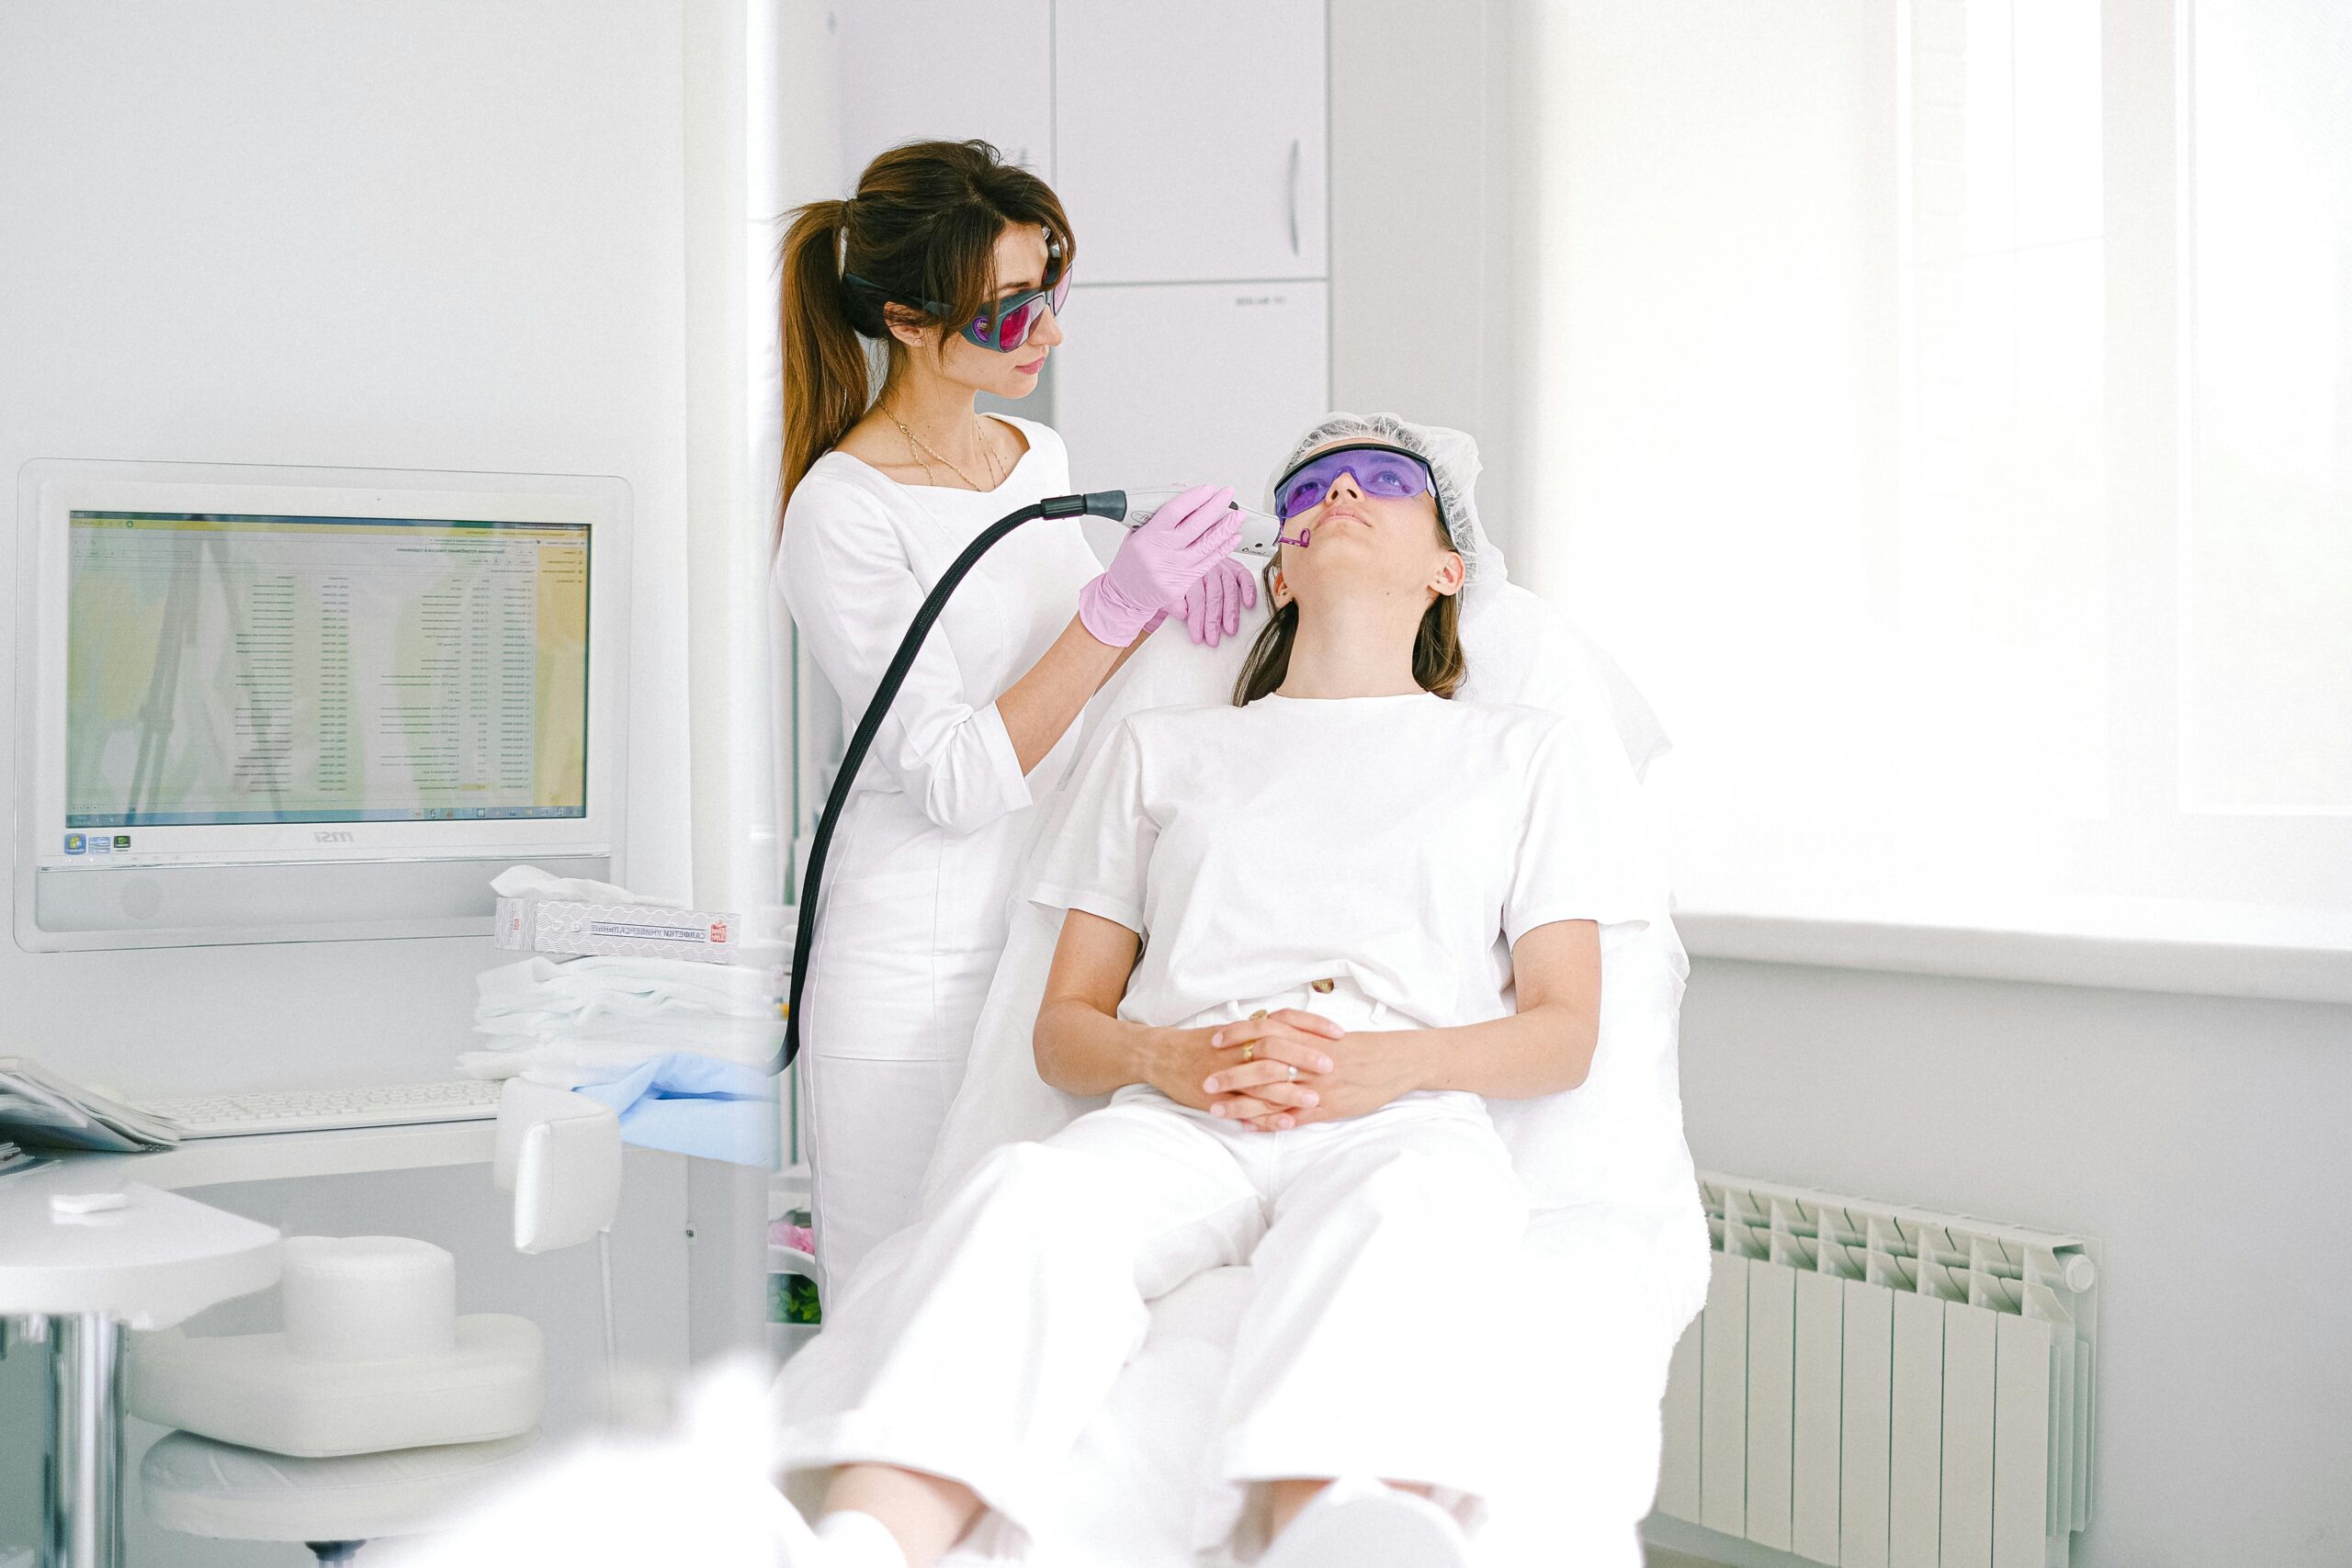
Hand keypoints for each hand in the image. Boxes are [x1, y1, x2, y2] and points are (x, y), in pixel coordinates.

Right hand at [1076, 484, 1241, 645]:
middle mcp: (1162, 553)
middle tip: (1228, 495)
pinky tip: (1233, 537)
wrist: (1124, 596)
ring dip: (1225, 528)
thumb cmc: (1130, 563)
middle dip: (1215, 507)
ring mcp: (1174, 569)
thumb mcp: (1136, 534)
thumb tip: (1181, 494)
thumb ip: (1157, 516)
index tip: (1208, 489)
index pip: (1174, 511)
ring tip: (1238, 515)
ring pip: (1206, 545)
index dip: (1194, 499)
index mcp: (1148, 536)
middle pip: (1195, 526)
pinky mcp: (1183, 583)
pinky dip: (1223, 549)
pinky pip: (1208, 563)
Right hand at [1149, 1008, 1337, 1123]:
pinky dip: (1267, 1116)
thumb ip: (1265, 1031)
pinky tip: (1287, 1123)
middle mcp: (1238, 1049)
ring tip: (1314, 1100)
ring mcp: (1228, 1074)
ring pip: (1261, 1081)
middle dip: (1304, 1057)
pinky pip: (1246, 1107)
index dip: (1313, 1026)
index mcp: (1246, 1030)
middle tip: (1331, 1065)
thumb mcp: (1234, 1030)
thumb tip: (1298, 1028)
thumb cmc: (1203, 1043)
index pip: (1286, 1021)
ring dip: (1289, 1092)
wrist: (1164, 1056)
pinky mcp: (1219, 1097)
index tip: (1338, 1032)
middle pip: (1276, 1049)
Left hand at [1176, 555, 1258, 646]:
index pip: (1195, 598)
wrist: (1181, 557)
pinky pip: (1244, 576)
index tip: (1197, 637)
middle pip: (1213, 595)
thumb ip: (1172, 602)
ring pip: (1229, 589)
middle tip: (1213, 639)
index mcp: (1188, 573)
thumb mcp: (1166, 590)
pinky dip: (1249, 589)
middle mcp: (1206, 568)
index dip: (1197, 619)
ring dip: (1231, 611)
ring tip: (1231, 630)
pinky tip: (1249, 603)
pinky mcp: (1234, 567)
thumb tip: (1181, 613)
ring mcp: (1222, 567)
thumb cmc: (1177, 579)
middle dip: (1214, 620)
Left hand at [1224, 1026, 1429, 1130]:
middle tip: (1205, 1080)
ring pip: (1272, 1094)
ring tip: (1217, 1108)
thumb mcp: (1328, 1034)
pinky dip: (1268, 1121)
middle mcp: (1309, 1060)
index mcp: (1309, 1037)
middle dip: (1231, 1073)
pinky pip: (1293, 1116)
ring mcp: (1317, 1086)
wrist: (1396, 1061)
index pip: (1265, 1031)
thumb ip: (1299, 1032)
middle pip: (1262, 1064)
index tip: (1214, 1040)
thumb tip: (1269, 1029)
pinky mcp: (1328, 1107)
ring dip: (1242, 1102)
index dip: (1237, 1034)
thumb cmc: (1362, 1047)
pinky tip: (1249, 1125)